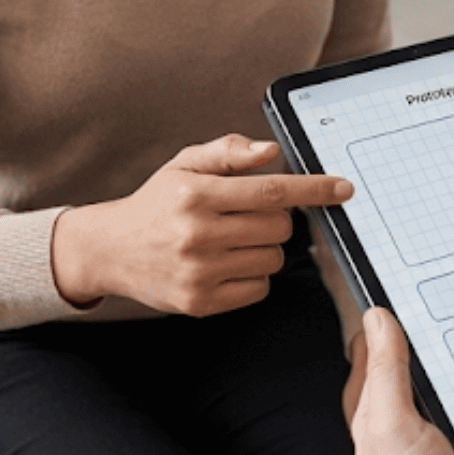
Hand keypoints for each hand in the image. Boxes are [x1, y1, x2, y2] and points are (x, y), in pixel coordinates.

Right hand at [50, 135, 352, 316]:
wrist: (111, 249)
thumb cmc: (155, 204)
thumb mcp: (184, 165)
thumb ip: (228, 152)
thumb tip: (270, 152)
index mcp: (196, 193)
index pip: (271, 190)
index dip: (313, 189)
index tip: (342, 189)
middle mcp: (197, 233)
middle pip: (279, 227)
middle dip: (275, 219)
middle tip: (247, 215)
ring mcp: (199, 271)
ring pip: (272, 259)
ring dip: (264, 248)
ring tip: (232, 240)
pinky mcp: (200, 302)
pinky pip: (258, 288)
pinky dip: (252, 275)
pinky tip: (225, 264)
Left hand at [344, 308, 453, 454]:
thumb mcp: (393, 427)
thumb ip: (386, 372)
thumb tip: (377, 316)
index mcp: (376, 405)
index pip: (380, 342)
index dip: (394, 311)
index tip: (416, 278)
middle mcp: (408, 417)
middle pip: (429, 360)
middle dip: (449, 337)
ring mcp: (444, 435)